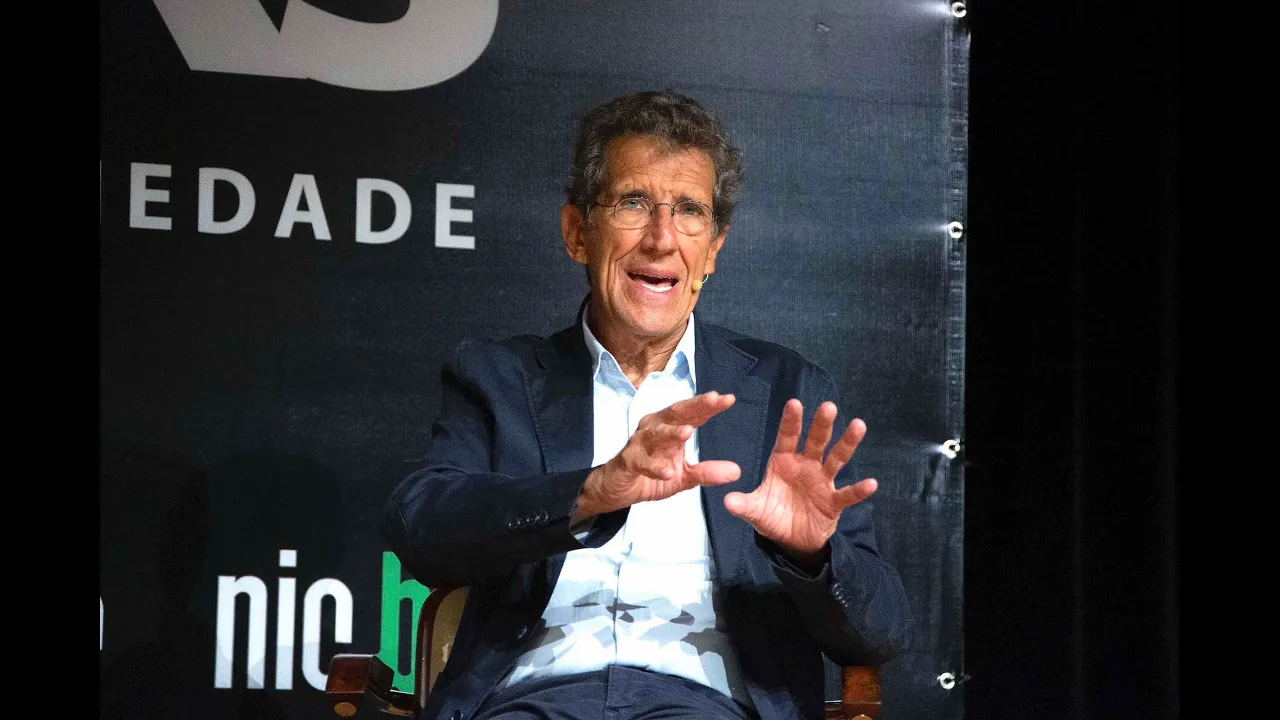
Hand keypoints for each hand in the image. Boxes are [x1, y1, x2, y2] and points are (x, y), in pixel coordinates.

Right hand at [573, 391, 740, 521]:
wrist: (617, 489)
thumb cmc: (651, 474)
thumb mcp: (684, 477)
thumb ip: (707, 472)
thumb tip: (737, 471)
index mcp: (670, 428)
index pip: (693, 414)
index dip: (710, 406)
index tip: (729, 399)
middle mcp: (655, 429)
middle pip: (676, 414)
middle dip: (695, 406)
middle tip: (714, 399)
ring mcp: (640, 444)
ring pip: (656, 434)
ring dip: (672, 433)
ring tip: (689, 432)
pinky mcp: (628, 462)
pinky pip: (642, 462)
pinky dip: (655, 467)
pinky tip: (668, 472)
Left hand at [724, 399, 876, 559]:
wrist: (790, 540)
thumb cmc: (773, 515)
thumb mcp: (756, 510)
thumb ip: (744, 504)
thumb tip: (727, 501)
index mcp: (784, 462)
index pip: (788, 437)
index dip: (791, 421)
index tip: (794, 403)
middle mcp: (805, 466)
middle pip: (816, 441)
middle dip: (821, 424)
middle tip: (828, 406)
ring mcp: (822, 482)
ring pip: (836, 459)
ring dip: (847, 443)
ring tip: (858, 425)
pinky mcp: (833, 502)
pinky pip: (847, 494)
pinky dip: (859, 490)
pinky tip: (871, 483)